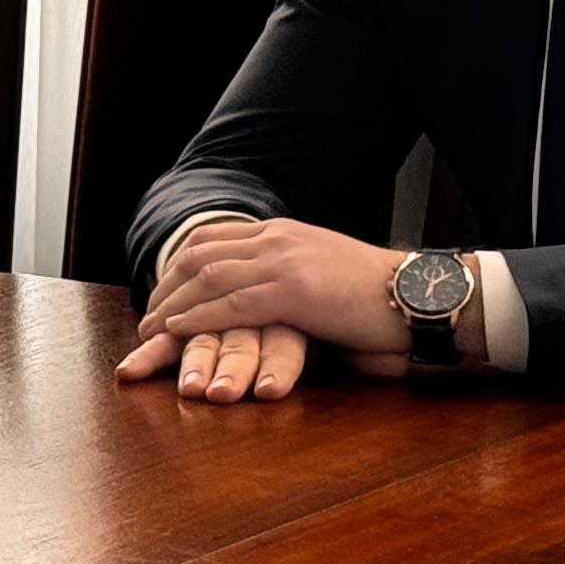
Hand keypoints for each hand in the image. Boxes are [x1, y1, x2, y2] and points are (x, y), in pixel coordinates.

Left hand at [112, 215, 413, 403]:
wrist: (418, 293)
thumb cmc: (379, 294)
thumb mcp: (324, 271)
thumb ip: (292, 277)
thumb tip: (273, 299)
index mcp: (282, 232)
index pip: (213, 239)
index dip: (179, 265)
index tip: (162, 290)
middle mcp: (276, 239)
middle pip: (199, 255)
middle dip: (166, 285)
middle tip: (146, 314)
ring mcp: (283, 262)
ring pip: (207, 277)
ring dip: (171, 304)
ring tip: (150, 329)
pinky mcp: (293, 292)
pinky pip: (230, 304)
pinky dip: (197, 317)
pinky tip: (177, 331)